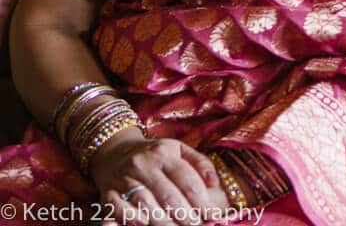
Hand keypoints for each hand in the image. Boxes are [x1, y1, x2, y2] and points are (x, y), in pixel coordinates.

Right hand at [92, 128, 226, 225]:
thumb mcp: (178, 150)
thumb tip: (215, 183)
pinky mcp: (108, 192)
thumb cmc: (155, 154)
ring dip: (164, 221)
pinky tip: (146, 223)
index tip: (212, 213)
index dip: (202, 200)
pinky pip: (119, 209)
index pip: (187, 179)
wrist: (114, 151)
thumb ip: (200, 163)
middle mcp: (144, 165)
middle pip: (168, 195)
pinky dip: (133, 219)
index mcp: (165, 153)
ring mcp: (124, 179)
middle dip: (185, 215)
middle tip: (195, 224)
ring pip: (146, 204)